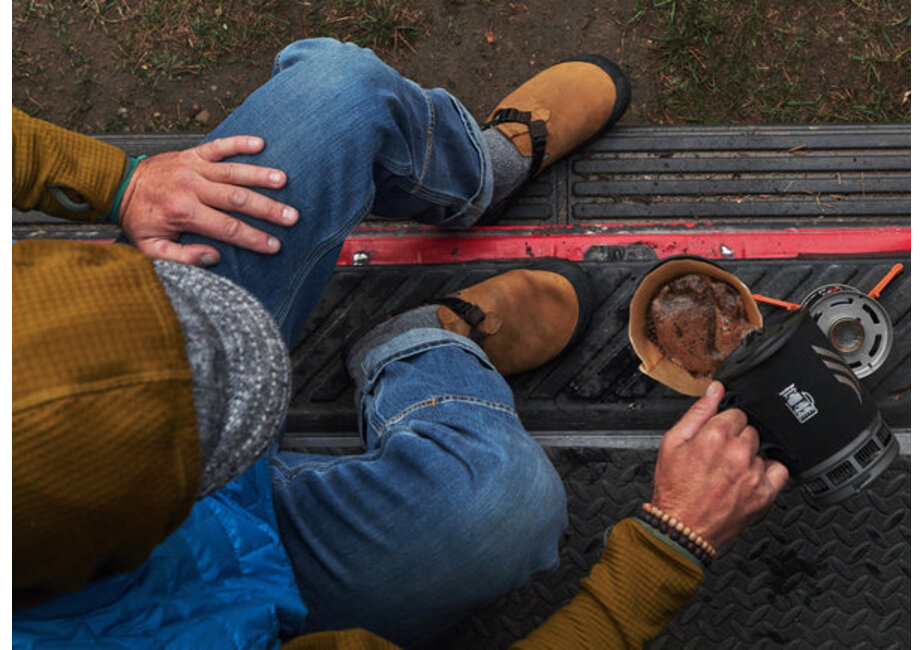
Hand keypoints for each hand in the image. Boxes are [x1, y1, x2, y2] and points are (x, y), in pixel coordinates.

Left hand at [118, 136, 298, 265]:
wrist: (118, 185)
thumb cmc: (139, 219)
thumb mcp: (152, 248)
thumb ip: (182, 256)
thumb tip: (213, 256)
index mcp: (183, 212)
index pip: (227, 228)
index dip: (253, 238)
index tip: (274, 245)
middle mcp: (191, 187)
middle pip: (237, 199)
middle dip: (267, 209)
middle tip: (291, 217)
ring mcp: (193, 167)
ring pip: (233, 171)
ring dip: (260, 176)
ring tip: (284, 181)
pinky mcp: (193, 154)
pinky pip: (219, 146)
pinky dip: (239, 143)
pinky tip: (260, 143)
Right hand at [651, 381, 788, 548]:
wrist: (682, 527)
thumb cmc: (674, 488)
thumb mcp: (673, 442)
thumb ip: (697, 412)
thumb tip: (715, 390)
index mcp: (716, 435)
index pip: (736, 412)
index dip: (724, 423)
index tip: (716, 436)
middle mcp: (739, 452)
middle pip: (751, 430)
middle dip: (736, 438)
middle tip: (719, 455)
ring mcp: (754, 473)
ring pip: (761, 449)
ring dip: (749, 456)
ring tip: (729, 471)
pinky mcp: (764, 493)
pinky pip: (779, 470)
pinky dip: (768, 471)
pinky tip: (750, 477)